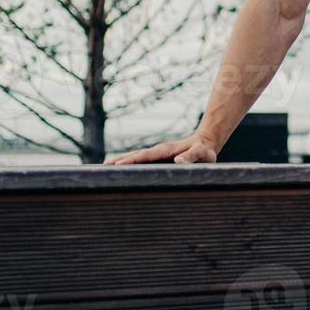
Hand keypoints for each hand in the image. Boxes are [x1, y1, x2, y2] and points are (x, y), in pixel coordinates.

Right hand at [104, 132, 218, 164]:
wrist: (206, 141)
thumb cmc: (205, 150)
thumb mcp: (202, 153)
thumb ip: (192, 156)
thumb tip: (177, 161)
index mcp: (167, 150)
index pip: (146, 156)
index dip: (133, 160)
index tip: (118, 165)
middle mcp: (159, 150)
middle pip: (136, 155)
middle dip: (120, 160)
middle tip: (103, 167)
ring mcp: (157, 153)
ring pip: (136, 156)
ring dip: (121, 160)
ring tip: (104, 167)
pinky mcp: (158, 157)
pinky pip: (141, 159)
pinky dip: (128, 162)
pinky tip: (119, 168)